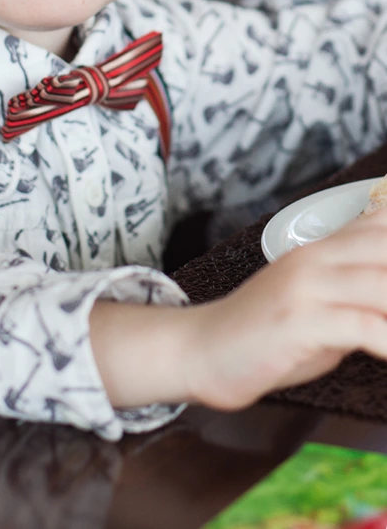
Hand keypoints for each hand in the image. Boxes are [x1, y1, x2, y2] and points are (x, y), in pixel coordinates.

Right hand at [181, 206, 386, 410]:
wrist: (203, 350)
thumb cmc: (266, 337)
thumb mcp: (318, 305)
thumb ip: (357, 293)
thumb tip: (386, 290)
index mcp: (322, 248)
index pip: (379, 221)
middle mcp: (316, 258)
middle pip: (386, 247)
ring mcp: (306, 286)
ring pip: (381, 285)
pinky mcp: (298, 319)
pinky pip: (362, 326)